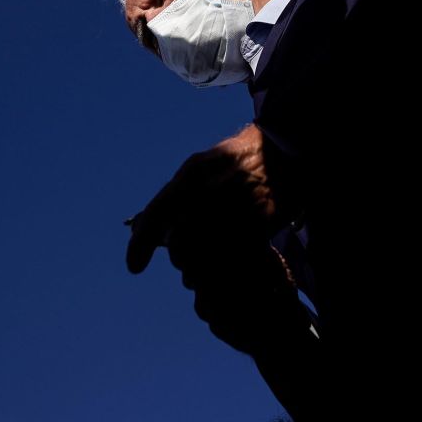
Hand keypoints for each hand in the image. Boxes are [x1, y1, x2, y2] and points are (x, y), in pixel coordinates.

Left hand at [126, 124, 284, 274]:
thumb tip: (143, 225)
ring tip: (205, 265)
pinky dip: (224, 270)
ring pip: (205, 256)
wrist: (287, 151)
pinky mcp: (260, 224)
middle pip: (180, 244)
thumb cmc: (238, 160)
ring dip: (200, 269)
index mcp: (193, 173)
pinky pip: (232, 259)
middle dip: (179, 258)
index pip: (157, 214)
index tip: (134, 267)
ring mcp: (236, 208)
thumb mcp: (202, 165)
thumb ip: (175, 194)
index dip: (140, 244)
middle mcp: (211, 190)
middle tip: (184, 260)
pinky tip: (226, 267)